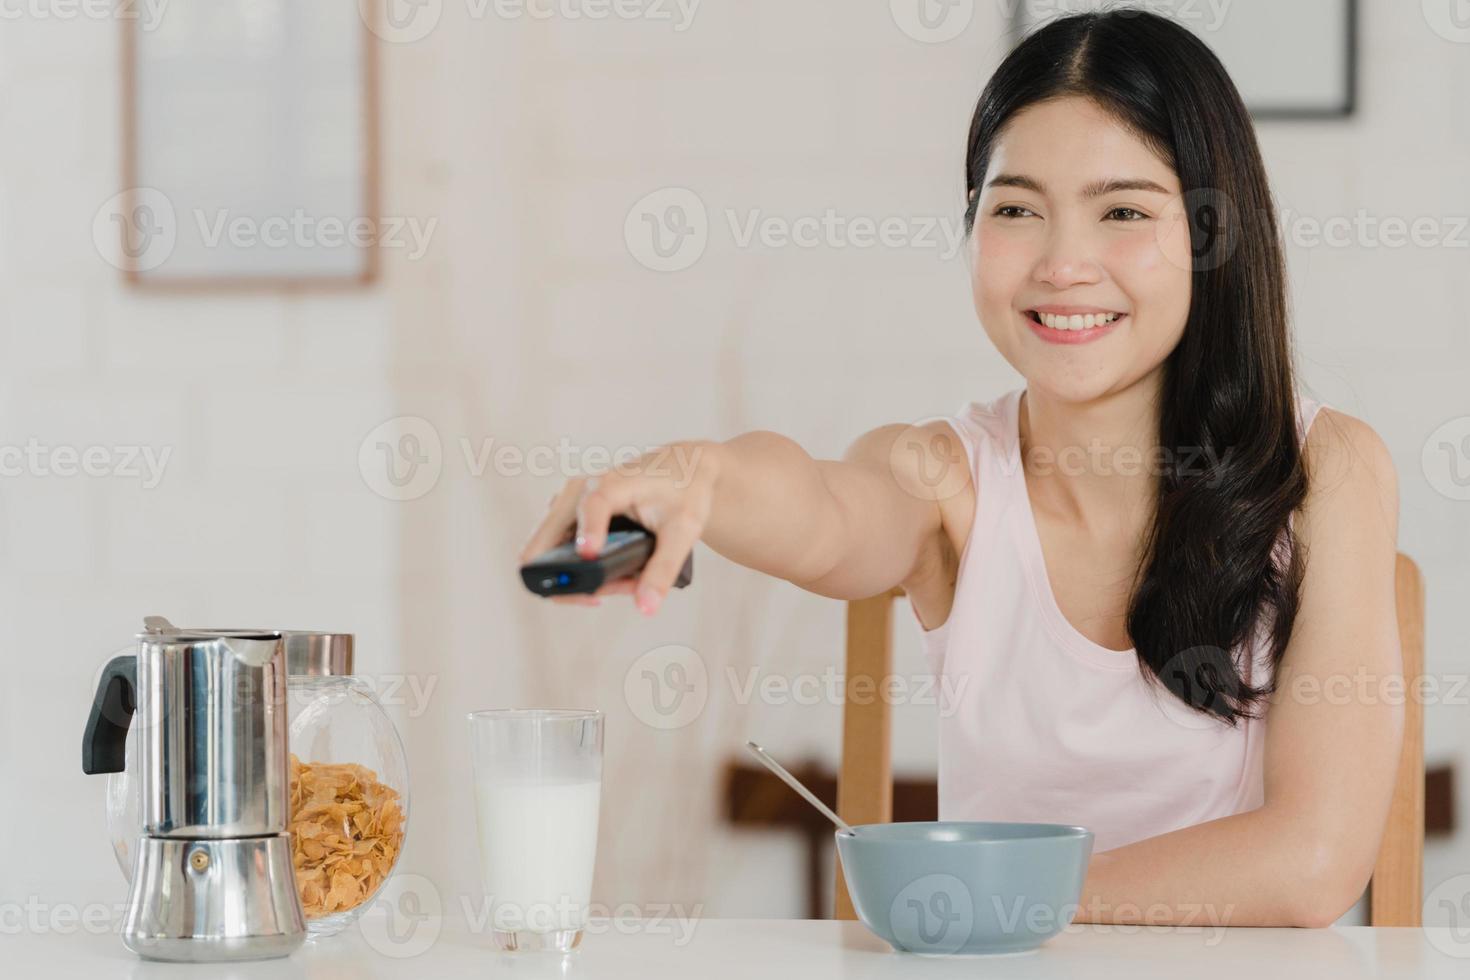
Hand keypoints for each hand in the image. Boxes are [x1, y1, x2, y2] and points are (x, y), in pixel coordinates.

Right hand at [517, 442, 717, 614]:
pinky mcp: (568, 519)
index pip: (590, 507)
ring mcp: (567, 506)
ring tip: (624, 582)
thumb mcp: (683, 531)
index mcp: (608, 484)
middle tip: (603, 596)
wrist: (681, 469)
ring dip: (578, 577)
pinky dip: (582, 571)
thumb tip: (646, 605)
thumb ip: (663, 569)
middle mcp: (576, 492)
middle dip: (570, 577)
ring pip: (548, 554)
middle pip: (543, 544)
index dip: (588, 534)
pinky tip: (616, 575)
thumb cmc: (682, 491)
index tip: (589, 556)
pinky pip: (558, 553)